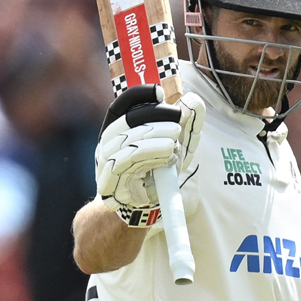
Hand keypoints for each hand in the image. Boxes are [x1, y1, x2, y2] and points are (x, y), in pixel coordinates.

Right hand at [95, 85, 203, 217]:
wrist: (140, 209)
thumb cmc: (157, 172)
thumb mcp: (176, 145)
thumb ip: (186, 124)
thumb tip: (194, 100)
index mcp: (119, 130)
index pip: (122, 105)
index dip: (138, 94)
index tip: (159, 91)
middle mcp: (108, 142)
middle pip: (127, 120)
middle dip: (154, 115)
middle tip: (178, 119)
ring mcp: (106, 161)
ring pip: (128, 140)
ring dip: (155, 137)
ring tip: (175, 140)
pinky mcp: (110, 179)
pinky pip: (129, 161)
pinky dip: (150, 154)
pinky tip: (167, 155)